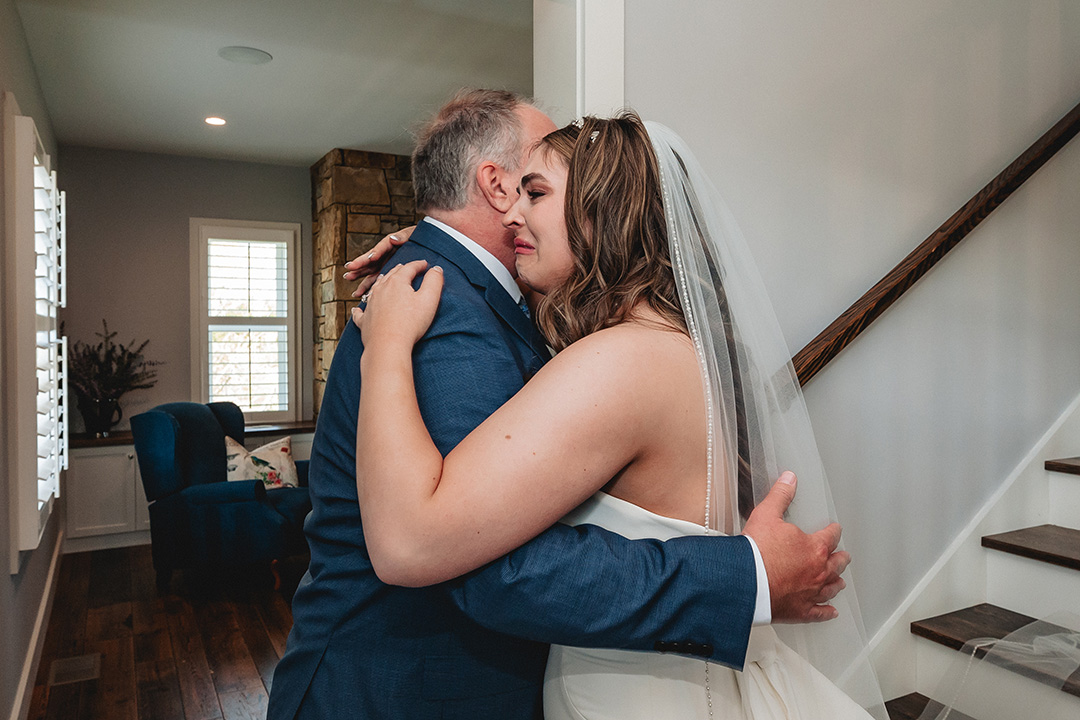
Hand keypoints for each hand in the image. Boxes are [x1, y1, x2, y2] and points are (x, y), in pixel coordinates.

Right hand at [344, 225, 414, 297]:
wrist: (423, 244)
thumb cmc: (416, 237)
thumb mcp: (410, 234)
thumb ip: (401, 236)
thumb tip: (393, 239)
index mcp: (388, 245)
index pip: (379, 249)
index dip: (375, 253)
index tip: (371, 258)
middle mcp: (383, 255)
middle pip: (370, 261)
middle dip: (359, 266)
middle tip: (349, 270)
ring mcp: (384, 265)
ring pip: (371, 273)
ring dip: (362, 281)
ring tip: (354, 288)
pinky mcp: (387, 273)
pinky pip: (377, 281)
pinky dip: (370, 288)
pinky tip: (363, 296)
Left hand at [351, 260, 443, 348]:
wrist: (387, 345)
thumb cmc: (410, 324)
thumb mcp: (429, 300)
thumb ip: (434, 281)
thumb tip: (436, 269)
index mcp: (397, 282)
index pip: (409, 268)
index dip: (419, 265)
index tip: (425, 264)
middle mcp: (381, 289)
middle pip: (391, 275)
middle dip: (401, 270)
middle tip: (408, 269)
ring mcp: (370, 304)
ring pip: (375, 288)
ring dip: (382, 282)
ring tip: (386, 279)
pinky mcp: (364, 321)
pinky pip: (360, 312)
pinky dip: (360, 309)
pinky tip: (357, 309)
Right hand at [741, 472, 849, 623]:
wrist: (745, 582)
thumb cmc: (756, 552)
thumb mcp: (766, 515)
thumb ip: (780, 496)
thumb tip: (790, 479)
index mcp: (814, 548)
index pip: (830, 536)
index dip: (833, 531)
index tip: (835, 529)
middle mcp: (818, 571)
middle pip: (836, 564)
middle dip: (840, 558)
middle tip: (844, 556)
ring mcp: (811, 593)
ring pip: (831, 588)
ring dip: (836, 583)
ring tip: (839, 582)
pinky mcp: (801, 611)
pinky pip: (819, 613)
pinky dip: (826, 613)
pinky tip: (831, 612)